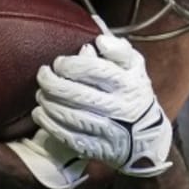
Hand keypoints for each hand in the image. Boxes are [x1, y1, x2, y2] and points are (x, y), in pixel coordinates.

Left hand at [32, 34, 172, 177]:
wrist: (147, 138)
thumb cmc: (132, 92)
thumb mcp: (135, 67)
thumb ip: (119, 50)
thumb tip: (99, 40)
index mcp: (128, 84)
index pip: (95, 71)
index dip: (71, 65)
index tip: (58, 63)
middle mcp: (119, 108)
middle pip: (78, 95)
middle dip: (53, 83)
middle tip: (43, 76)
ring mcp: (109, 131)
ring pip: (70, 116)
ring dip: (48, 103)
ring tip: (40, 94)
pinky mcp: (98, 149)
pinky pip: (68, 137)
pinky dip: (50, 124)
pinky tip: (40, 113)